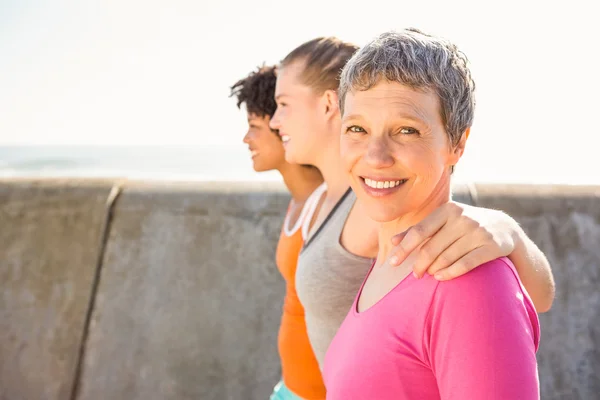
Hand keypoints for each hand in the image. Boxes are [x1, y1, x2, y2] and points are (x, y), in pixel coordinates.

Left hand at [388, 202, 516, 279]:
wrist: (505, 228)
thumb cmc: (464, 225)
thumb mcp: (444, 221)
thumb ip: (419, 229)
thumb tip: (393, 240)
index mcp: (448, 209)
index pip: (419, 231)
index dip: (404, 248)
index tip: (392, 262)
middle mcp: (463, 218)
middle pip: (431, 248)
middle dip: (419, 264)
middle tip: (415, 274)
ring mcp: (478, 232)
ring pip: (446, 258)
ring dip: (433, 270)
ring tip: (428, 274)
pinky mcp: (491, 246)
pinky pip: (465, 264)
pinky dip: (450, 273)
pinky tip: (440, 277)